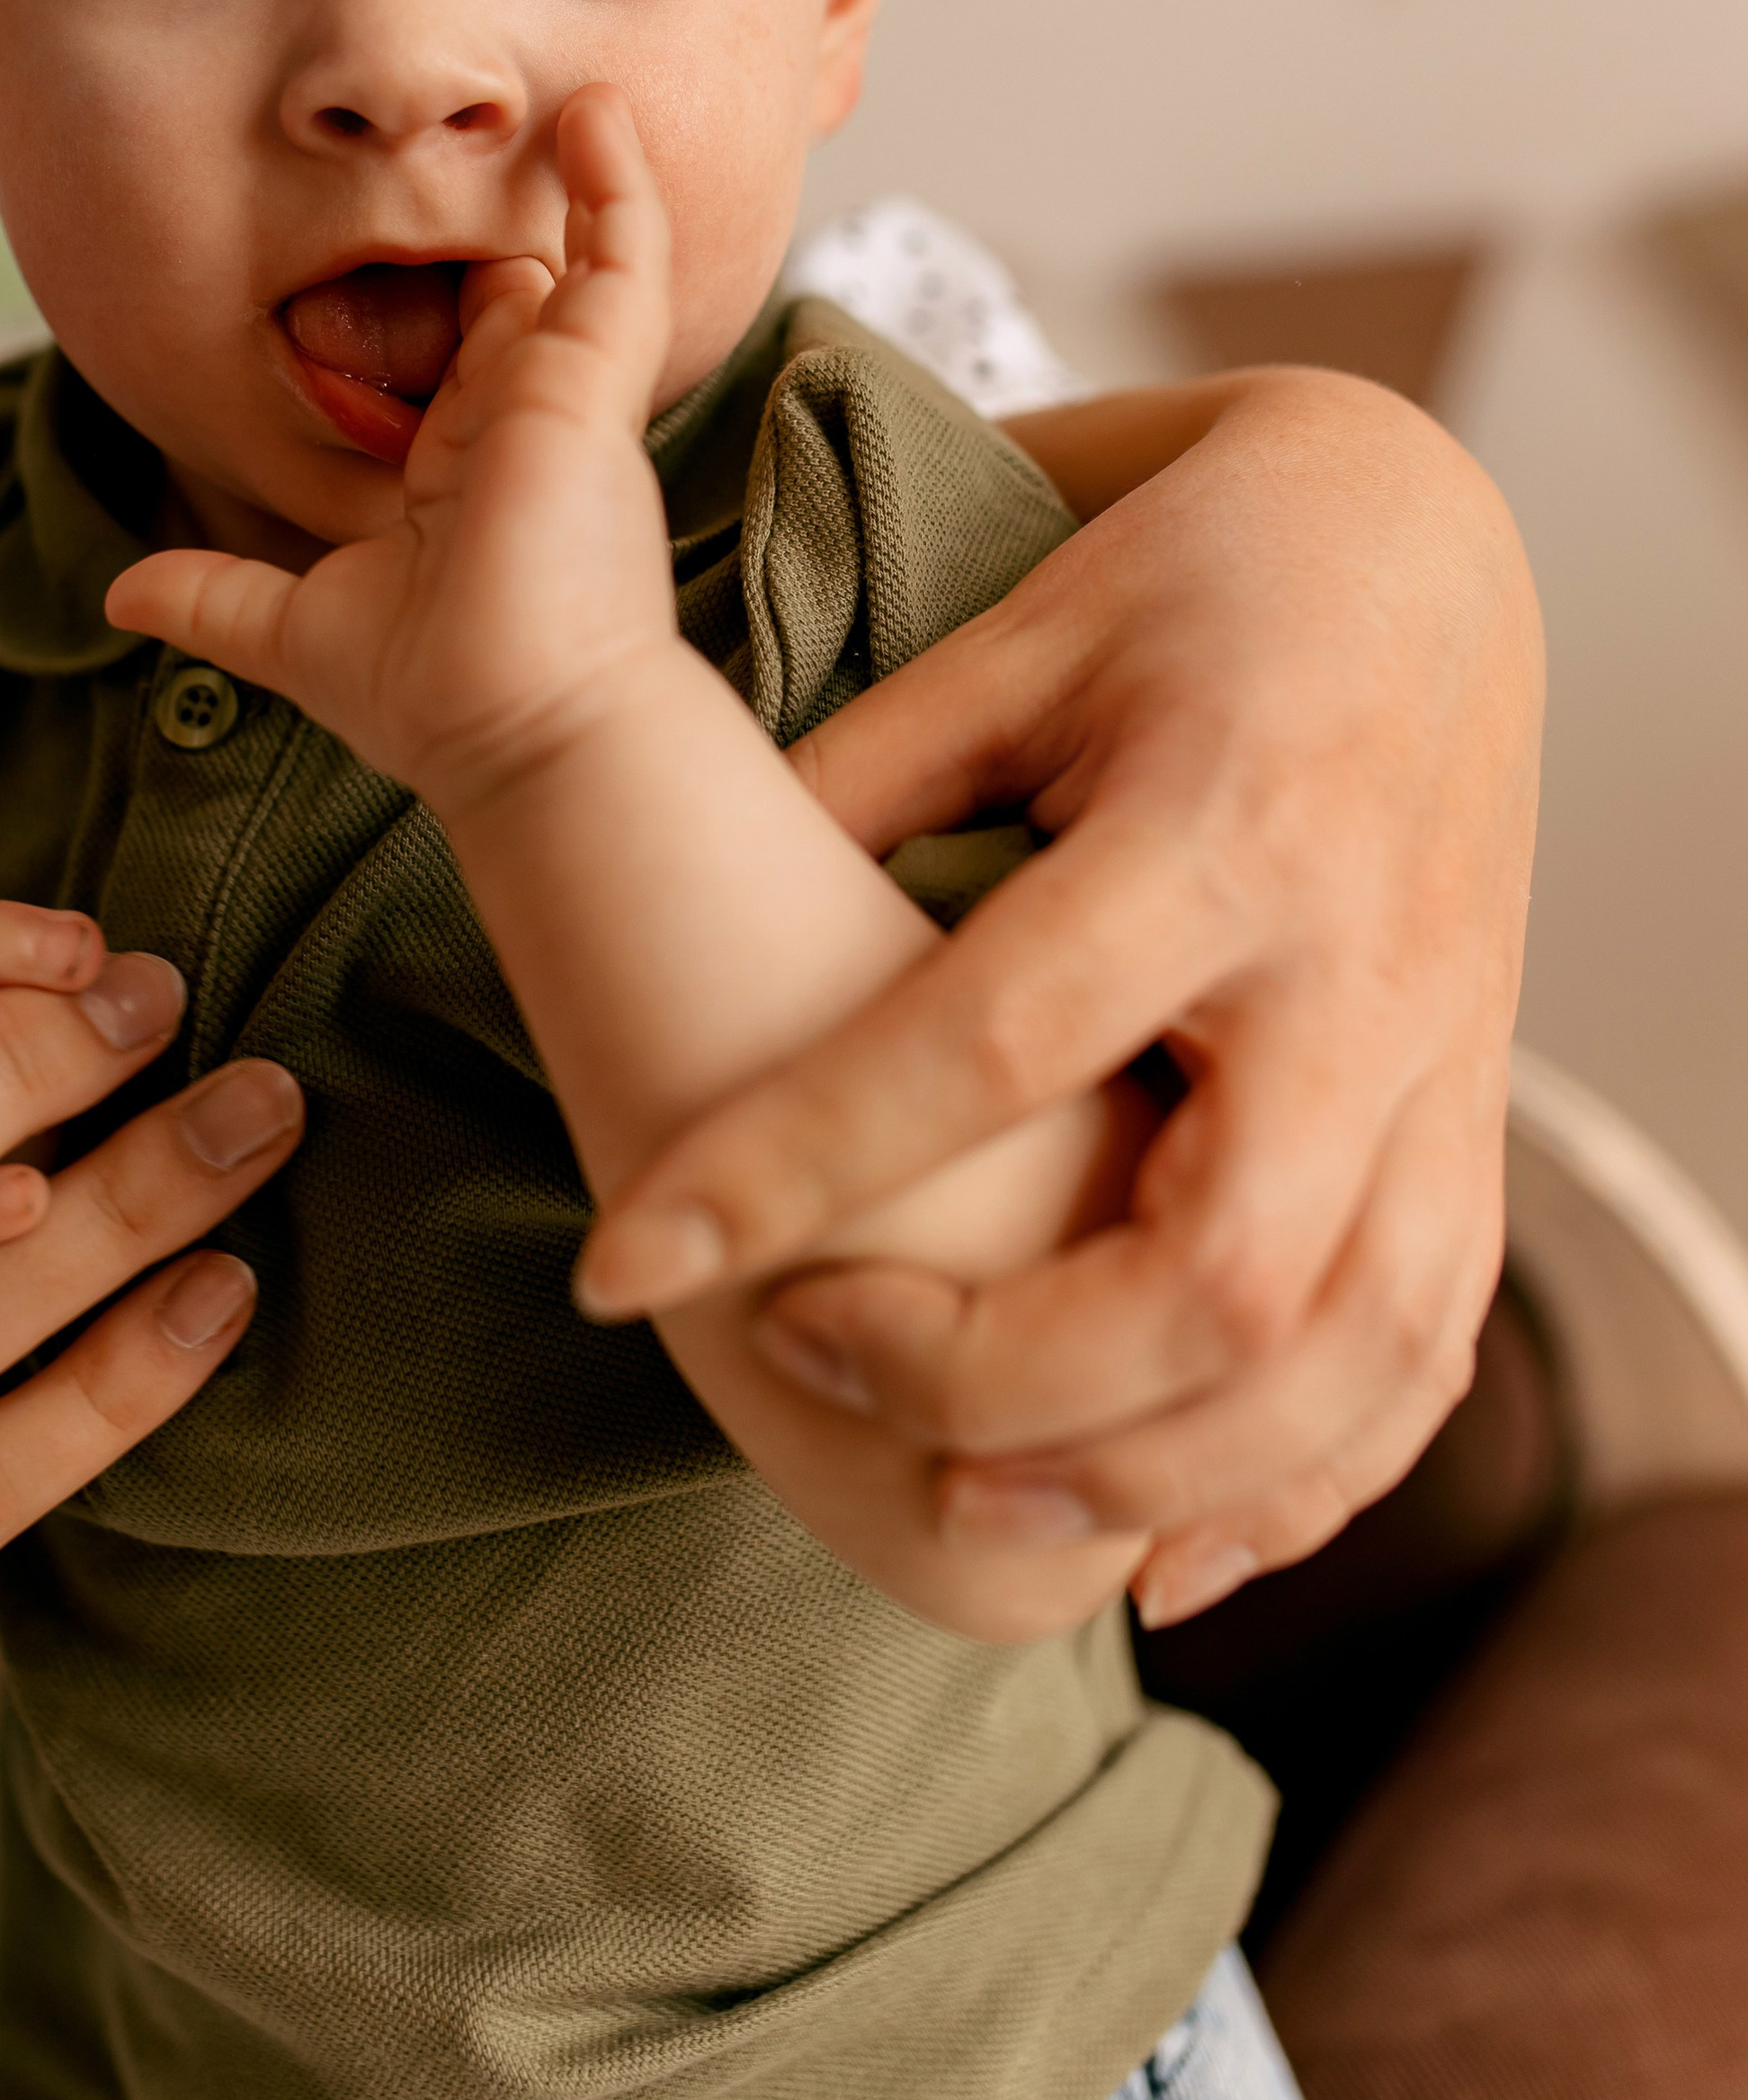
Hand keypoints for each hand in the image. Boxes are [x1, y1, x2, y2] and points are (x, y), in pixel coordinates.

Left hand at [108, 85, 679, 812]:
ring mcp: (567, 398)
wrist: (516, 728)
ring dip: (577, 178)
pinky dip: (617, 182)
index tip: (391, 237)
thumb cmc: (429, 696)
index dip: (431, 296)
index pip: (457, 355)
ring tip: (572, 92)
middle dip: (500, 222)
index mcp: (460, 468)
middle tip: (485, 133)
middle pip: (514, 295)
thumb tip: (120, 593)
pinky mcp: (597, 380)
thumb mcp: (290, 628)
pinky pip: (622, 253)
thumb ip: (213, 597)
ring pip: (580, 262)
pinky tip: (595, 111)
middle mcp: (522, 426)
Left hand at [574, 367, 1541, 1626]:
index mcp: (1222, 824)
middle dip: (997, 1376)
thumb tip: (672, 935)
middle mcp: (1354, 973)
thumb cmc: (1190, 577)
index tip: (626, 1257)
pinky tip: (1169, 1549)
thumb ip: (862, 782)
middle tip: (805, 1348)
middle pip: (1215, 1271)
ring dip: (1154, 1477)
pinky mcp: (1474, 1122)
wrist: (1434, 550)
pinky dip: (1304, 1485)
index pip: (995, 1040)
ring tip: (966, 1497)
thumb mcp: (1013, 636)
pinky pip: (1424, 1357)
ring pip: (1344, 1359)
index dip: (796, 1163)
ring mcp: (1443, 1068)